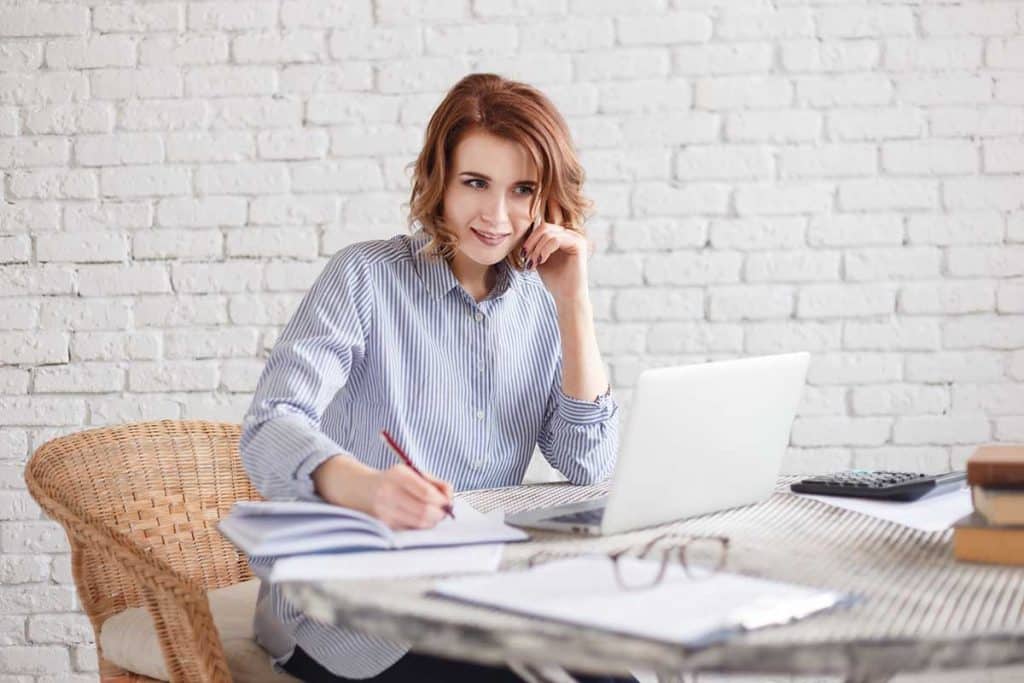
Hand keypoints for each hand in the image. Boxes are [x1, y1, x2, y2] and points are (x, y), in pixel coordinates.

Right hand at [313, 455, 453, 529]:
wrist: (361, 489)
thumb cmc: (393, 480)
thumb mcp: (412, 473)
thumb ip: (435, 482)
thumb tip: (450, 497)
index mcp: (398, 476)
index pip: (427, 493)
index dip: (442, 501)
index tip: (448, 503)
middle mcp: (389, 493)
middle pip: (424, 512)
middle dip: (439, 514)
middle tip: (443, 512)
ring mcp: (385, 511)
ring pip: (418, 524)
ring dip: (432, 522)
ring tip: (433, 516)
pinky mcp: (384, 525)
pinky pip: (410, 530)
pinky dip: (420, 527)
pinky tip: (419, 520)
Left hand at [519, 202, 592, 304]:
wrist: (566, 296)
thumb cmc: (554, 280)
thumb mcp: (538, 258)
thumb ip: (534, 245)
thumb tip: (521, 232)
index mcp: (562, 236)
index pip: (541, 228)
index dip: (529, 240)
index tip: (522, 256)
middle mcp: (570, 234)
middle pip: (544, 227)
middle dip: (531, 243)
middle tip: (525, 259)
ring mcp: (576, 238)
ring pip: (548, 233)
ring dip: (536, 249)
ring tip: (532, 264)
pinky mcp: (579, 244)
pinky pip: (556, 240)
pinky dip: (544, 250)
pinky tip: (541, 261)